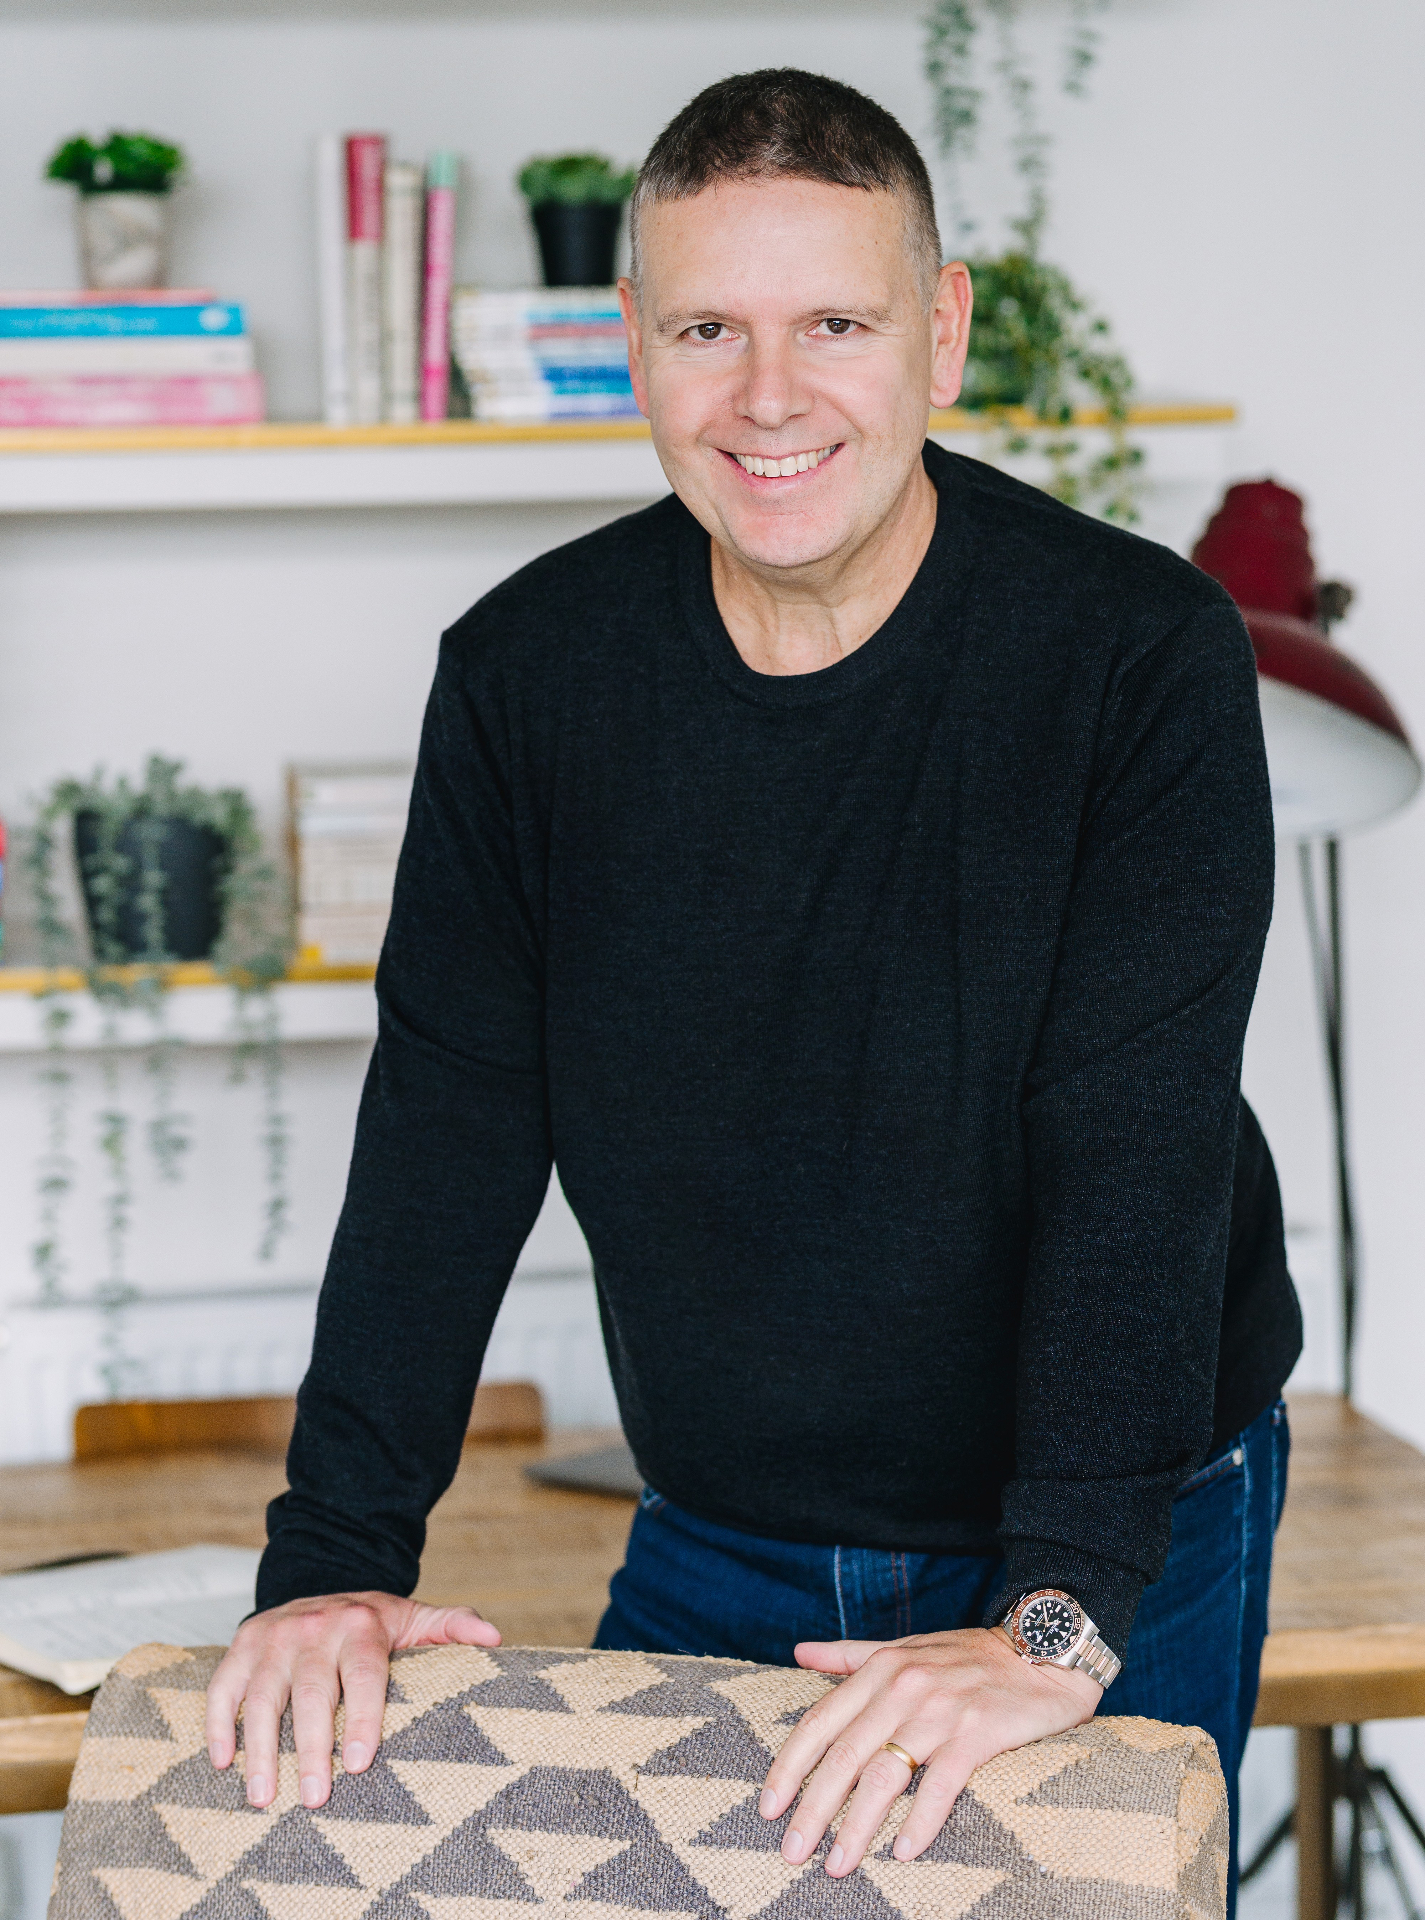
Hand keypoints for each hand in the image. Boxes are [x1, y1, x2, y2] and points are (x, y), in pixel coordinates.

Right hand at [205, 1591, 500, 1810]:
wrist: (320, 1578)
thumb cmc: (372, 1621)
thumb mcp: (414, 1617)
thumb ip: (451, 1627)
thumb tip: (495, 1638)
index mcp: (363, 1624)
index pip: (365, 1676)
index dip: (362, 1719)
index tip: (359, 1765)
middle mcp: (316, 1627)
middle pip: (312, 1693)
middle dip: (312, 1749)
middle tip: (315, 1798)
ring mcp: (276, 1636)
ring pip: (264, 1696)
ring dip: (261, 1749)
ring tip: (264, 1797)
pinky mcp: (243, 1643)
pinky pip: (223, 1686)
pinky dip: (220, 1723)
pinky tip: (225, 1762)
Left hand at [759, 1626, 1100, 1876]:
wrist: (1041, 1650)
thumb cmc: (967, 1655)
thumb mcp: (904, 1647)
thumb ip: (850, 1655)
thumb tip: (799, 1653)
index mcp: (879, 1668)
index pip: (820, 1722)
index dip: (789, 1766)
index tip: (767, 1807)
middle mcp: (903, 1687)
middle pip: (844, 1756)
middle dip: (813, 1808)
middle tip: (791, 1852)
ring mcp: (940, 1710)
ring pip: (885, 1775)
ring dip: (857, 1825)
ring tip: (837, 1865)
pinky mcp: (977, 1733)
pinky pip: (941, 1785)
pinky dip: (921, 1822)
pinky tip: (902, 1852)